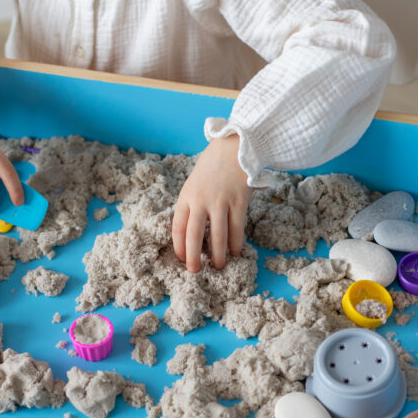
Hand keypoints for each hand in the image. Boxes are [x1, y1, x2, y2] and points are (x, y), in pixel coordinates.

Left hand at [172, 135, 251, 272]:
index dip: (179, 246)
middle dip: (193, 256)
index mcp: (186, 196)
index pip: (178, 227)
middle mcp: (201, 200)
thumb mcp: (194, 182)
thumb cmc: (213, 165)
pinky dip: (236, 243)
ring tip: (218, 266)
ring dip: (217, 254)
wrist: (236, 146)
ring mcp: (220, 201)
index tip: (181, 259)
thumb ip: (192, 203)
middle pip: (193, 235)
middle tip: (194, 271)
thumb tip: (191, 230)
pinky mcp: (239, 202)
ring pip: (217, 236)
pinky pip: (236, 228)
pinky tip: (236, 252)